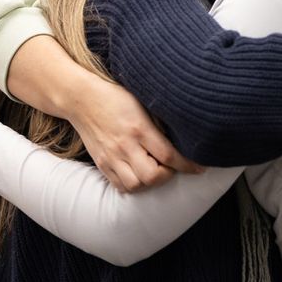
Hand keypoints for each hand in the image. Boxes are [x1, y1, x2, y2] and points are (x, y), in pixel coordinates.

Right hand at [7, 34, 201, 192]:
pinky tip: (139, 175)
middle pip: (152, 176)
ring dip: (151, 183)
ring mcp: (111, 157)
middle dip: (168, 175)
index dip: (188, 165)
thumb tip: (183, 134)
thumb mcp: (141, 102)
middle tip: (172, 166)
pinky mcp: (101, 163)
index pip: (168, 155)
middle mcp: (125, 146)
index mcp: (139, 128)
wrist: (81, 98)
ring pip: (136, 185)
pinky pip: (120, 185)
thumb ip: (158, 121)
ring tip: (156, 172)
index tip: (200, 167)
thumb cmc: (115, 96)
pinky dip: (134, 185)